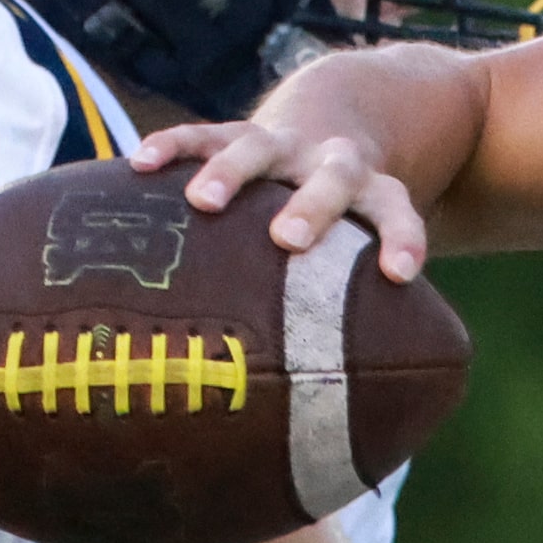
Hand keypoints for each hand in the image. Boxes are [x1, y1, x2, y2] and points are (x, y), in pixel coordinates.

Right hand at [133, 121, 425, 283]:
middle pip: (333, 177)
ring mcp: (283, 145)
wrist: (324, 135)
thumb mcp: (355, 254)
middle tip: (287, 239)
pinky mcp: (234, 134)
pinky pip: (203, 134)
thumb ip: (351, 310)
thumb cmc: (335, 233)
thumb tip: (328, 408)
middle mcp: (331, 165)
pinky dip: (174, 145)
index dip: (402, 240)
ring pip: (262, 147)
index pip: (397, 212)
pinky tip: (139, 164)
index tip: (399, 274)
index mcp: (371, 195)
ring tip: (202, 202)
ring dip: (234, 171)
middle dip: (312, 207)